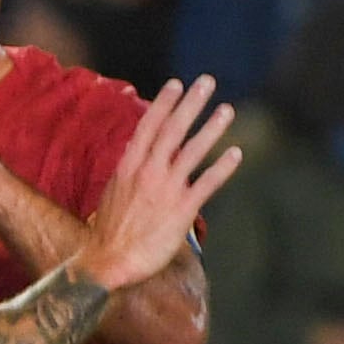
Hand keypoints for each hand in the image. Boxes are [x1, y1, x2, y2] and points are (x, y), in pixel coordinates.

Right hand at [78, 76, 240, 295]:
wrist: (108, 261)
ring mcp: (166, 190)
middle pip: (172, 131)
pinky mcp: (181, 210)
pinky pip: (206, 184)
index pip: (148, 127)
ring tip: (227, 110)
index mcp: (128, 167)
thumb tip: (140, 151)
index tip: (176, 84)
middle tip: (206, 82)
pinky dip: (222, 168)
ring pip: (192, 152)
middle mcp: (147, 173)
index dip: (164, 104)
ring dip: (211, 129)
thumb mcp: (113, 192)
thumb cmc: (108, 231)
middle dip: (190, 104)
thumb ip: (131, 170)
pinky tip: (235, 154)